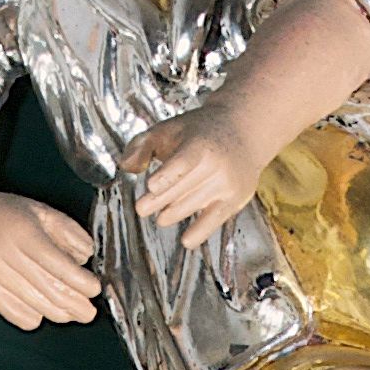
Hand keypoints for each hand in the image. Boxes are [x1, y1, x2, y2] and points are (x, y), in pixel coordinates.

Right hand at [0, 190, 99, 328]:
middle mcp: (6, 252)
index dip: (79, 280)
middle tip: (89, 311)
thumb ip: (67, 229)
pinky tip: (43, 312)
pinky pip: (12, 312)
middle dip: (74, 304)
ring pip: (32, 304)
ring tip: (72, 314)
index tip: (94, 288)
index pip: (56, 264)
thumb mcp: (40, 210)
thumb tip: (87, 255)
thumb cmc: (6, 213)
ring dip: (58, 314)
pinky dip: (32, 317)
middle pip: (47, 288)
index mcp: (23, 231)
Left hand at [126, 107, 268, 243]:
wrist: (243, 130)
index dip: (167, 175)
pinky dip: (200, 231)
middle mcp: (217, 164)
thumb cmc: (197, 132)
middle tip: (141, 209)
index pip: (183, 162)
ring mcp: (228, 183)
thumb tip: (126, 167)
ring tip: (160, 218)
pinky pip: (215, 220)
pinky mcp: (235, 199)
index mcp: (201, 143)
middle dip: (159, 200)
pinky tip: (186, 241)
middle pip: (183, 187)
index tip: (151, 186)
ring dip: (173, 214)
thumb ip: (143, 145)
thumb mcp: (169, 128)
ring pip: (194, 204)